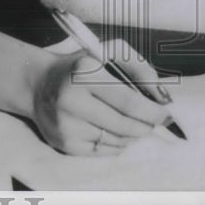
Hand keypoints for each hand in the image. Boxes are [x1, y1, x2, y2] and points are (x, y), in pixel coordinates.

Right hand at [30, 39, 171, 155]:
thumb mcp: (109, 52)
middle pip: (124, 125)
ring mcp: (66, 126)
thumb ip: (140, 68)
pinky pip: (103, 151)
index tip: (166, 113)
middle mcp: (72, 102)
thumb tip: (162, 97)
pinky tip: (118, 131)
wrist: (38, 84)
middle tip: (154, 121)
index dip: (152, 111)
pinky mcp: (64, 144)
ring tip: (136, 123)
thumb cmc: (81, 66)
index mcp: (84, 74)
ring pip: (116, 140)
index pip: (128, 101)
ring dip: (134, 134)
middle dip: (146, 125)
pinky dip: (118, 143)